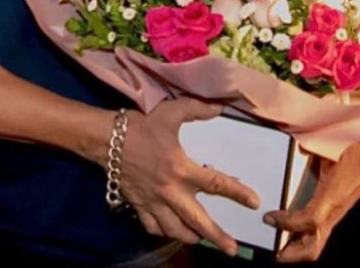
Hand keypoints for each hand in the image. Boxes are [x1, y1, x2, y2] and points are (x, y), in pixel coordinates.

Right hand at [120, 99, 260, 256]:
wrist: (106, 140)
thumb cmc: (140, 126)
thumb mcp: (171, 112)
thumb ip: (197, 109)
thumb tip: (220, 109)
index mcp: (181, 169)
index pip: (215, 184)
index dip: (237, 193)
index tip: (254, 203)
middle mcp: (170, 191)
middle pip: (197, 220)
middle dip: (216, 236)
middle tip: (232, 250)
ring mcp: (153, 202)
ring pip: (174, 230)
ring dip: (190, 237)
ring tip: (202, 240)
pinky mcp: (138, 206)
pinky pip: (152, 227)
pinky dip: (163, 232)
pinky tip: (170, 231)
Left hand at [264, 133, 359, 262]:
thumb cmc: (359, 147)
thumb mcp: (332, 146)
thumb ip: (310, 149)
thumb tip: (295, 148)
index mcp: (333, 194)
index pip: (309, 220)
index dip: (287, 223)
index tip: (269, 218)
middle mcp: (335, 209)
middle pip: (313, 247)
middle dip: (291, 254)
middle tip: (273, 248)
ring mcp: (337, 211)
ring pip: (316, 242)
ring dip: (296, 246)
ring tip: (278, 241)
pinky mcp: (338, 208)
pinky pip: (319, 229)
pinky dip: (304, 234)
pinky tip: (292, 226)